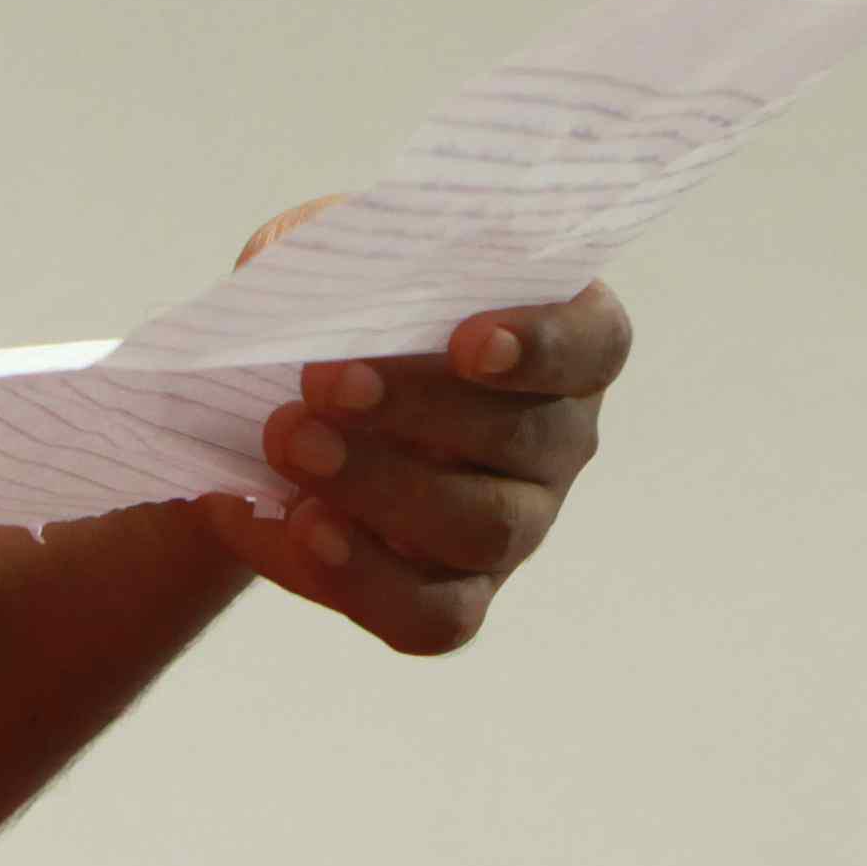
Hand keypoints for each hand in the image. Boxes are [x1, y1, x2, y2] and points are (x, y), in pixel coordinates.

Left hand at [198, 203, 627, 655]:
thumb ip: (325, 249)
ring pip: (481, 527)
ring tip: (289, 442)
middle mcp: (559, 439)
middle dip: (420, 410)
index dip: (543, 344)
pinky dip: (362, 576)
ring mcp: (517, 527)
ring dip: (380, 486)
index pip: (593, 343)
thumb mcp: (328, 255)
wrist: (273, 412)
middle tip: (322, 380)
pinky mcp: (458, 600)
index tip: (467, 341)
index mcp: (560, 339)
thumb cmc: (335, 314)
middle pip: (526, 437)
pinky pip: (433, 615)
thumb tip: (290, 269)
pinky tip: (300, 527)